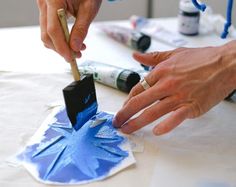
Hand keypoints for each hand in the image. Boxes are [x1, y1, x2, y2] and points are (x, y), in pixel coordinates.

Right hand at [37, 0, 101, 61]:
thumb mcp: (89, 9)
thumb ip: (81, 29)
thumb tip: (75, 48)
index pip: (53, 29)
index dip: (61, 46)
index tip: (70, 57)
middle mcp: (44, 2)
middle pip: (47, 34)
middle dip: (61, 48)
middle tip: (76, 56)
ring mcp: (43, 6)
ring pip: (46, 33)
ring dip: (60, 45)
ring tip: (77, 49)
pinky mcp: (46, 10)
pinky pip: (49, 28)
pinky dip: (59, 38)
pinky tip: (70, 42)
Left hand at [113, 41, 235, 134]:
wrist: (225, 63)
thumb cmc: (201, 58)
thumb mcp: (174, 53)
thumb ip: (153, 57)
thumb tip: (136, 55)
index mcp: (161, 72)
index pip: (137, 88)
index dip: (127, 100)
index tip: (123, 108)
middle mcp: (166, 84)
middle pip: (139, 102)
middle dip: (125, 114)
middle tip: (117, 122)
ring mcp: (178, 96)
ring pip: (152, 112)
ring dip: (137, 123)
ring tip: (127, 129)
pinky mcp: (191, 106)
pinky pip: (175, 118)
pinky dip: (166, 125)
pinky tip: (156, 132)